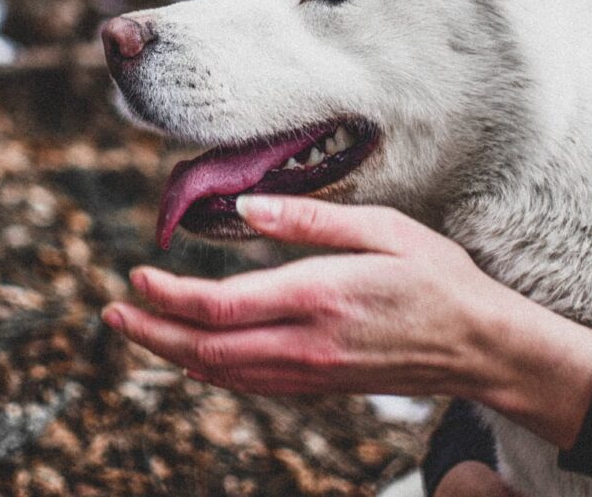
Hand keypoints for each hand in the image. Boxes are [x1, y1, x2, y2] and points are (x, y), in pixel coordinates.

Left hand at [102, 196, 500, 397]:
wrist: (479, 346)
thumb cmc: (435, 276)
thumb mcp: (384, 228)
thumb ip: (312, 220)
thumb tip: (247, 208)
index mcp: (318, 296)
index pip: (221, 307)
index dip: (169, 296)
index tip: (137, 272)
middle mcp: (306, 342)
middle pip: (207, 348)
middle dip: (151, 332)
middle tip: (112, 311)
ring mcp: (311, 370)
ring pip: (222, 373)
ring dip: (171, 353)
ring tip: (137, 330)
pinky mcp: (319, 382)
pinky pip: (249, 384)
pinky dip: (209, 370)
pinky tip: (193, 358)